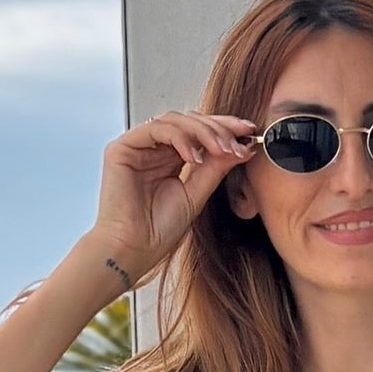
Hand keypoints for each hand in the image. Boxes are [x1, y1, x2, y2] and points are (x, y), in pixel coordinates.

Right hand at [90, 108, 254, 281]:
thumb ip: (216, 168)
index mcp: (170, 160)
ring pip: (175, 121)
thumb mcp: (197, 195)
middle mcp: (154, 150)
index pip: (199, 134)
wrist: (134, 250)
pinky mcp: (122, 148)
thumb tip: (242, 147)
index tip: (250, 132)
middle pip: (189, 122)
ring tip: (222, 149)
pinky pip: (156, 129)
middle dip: (218, 127)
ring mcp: (138, 147)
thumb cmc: (159, 232)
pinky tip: (195, 158)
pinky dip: (180, 138)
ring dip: (203, 132)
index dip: (224, 129)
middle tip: (240, 138)